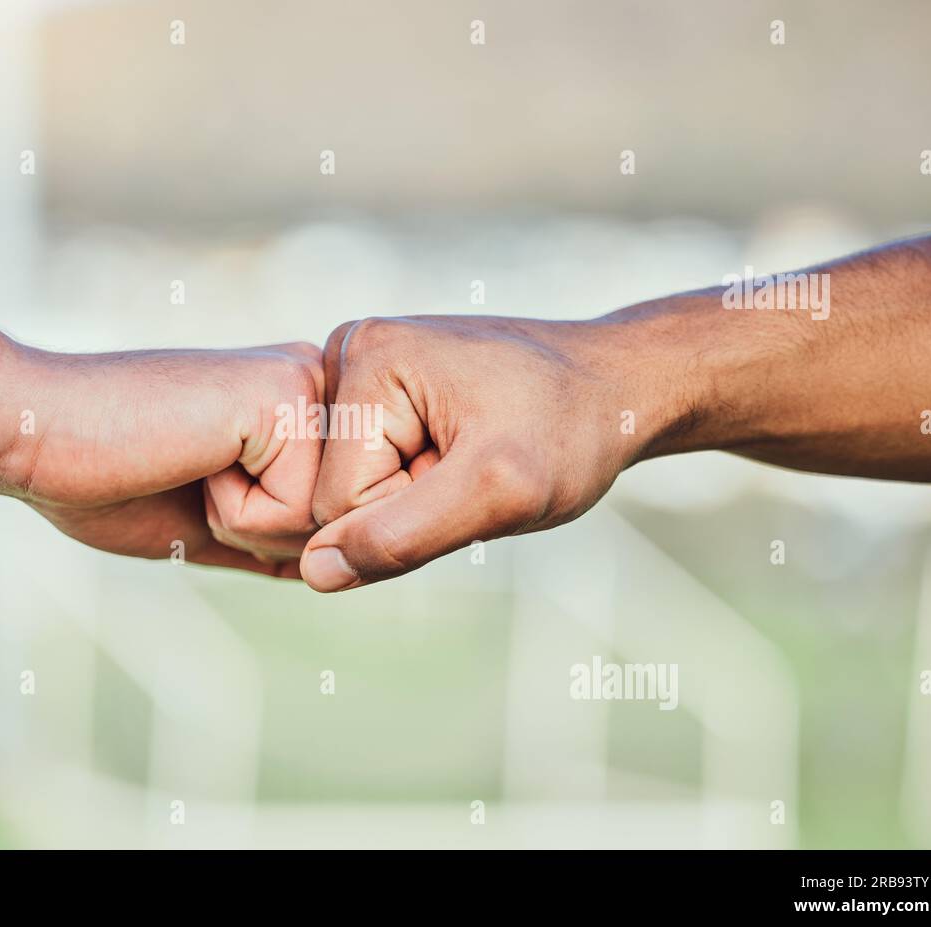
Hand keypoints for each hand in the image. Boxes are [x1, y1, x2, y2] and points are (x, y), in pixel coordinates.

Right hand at [2, 342, 324, 577]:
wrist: (35, 434)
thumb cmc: (105, 479)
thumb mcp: (208, 523)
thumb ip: (270, 539)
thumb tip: (329, 568)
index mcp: (295, 404)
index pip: (331, 516)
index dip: (260, 536)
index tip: (191, 482)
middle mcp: (313, 381)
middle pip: (338, 522)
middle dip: (261, 533)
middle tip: (190, 477)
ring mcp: (306, 382)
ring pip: (326, 522)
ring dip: (246, 526)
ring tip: (191, 466)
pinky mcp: (288, 395)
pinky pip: (298, 512)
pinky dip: (237, 515)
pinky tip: (193, 460)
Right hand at [299, 315, 668, 590]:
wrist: (615, 386)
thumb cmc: (571, 429)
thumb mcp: (499, 493)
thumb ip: (403, 536)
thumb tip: (315, 572)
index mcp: (364, 357)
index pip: (333, 501)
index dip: (407, 515)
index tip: (470, 476)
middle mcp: (347, 351)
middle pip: (333, 492)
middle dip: (406, 503)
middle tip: (473, 469)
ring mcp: (359, 369)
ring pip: (350, 488)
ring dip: (413, 496)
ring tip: (469, 456)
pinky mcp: (376, 390)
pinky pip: (368, 470)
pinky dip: (416, 480)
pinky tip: (459, 451)